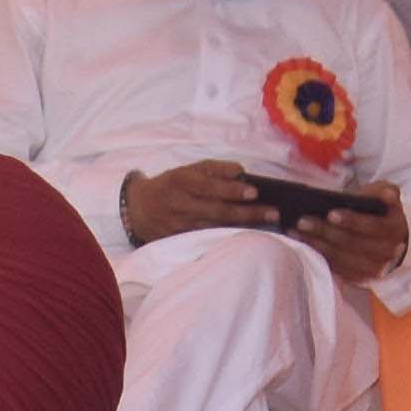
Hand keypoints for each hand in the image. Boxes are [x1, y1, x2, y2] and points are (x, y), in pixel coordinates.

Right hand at [123, 159, 274, 244]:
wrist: (138, 209)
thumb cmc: (171, 185)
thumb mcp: (187, 170)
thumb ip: (213, 169)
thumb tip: (240, 170)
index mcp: (181, 181)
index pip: (209, 186)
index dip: (231, 189)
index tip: (254, 192)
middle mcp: (181, 204)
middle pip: (217, 210)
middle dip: (247, 212)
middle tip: (272, 212)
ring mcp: (181, 226)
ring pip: (216, 227)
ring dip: (243, 226)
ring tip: (267, 223)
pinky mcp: (181, 241)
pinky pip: (209, 239)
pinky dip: (229, 237)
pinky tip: (248, 236)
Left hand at [302, 189, 410, 288]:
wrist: (393, 239)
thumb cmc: (383, 211)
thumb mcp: (388, 195)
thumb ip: (387, 192)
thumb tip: (387, 195)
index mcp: (394, 230)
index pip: (372, 227)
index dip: (352, 221)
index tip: (330, 213)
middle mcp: (386, 253)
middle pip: (352, 244)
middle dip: (325, 232)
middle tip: (302, 221)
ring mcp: (372, 268)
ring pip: (341, 258)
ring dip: (316, 245)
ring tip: (295, 232)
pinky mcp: (359, 277)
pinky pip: (336, 268)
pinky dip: (318, 256)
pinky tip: (302, 244)